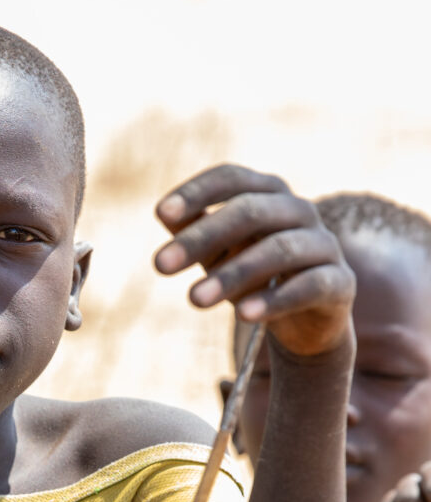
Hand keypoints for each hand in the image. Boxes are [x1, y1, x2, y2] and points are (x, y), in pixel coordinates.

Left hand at [154, 164, 354, 356]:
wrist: (306, 322)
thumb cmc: (255, 277)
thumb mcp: (219, 254)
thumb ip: (196, 233)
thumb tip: (166, 214)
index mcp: (268, 194)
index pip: (232, 178)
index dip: (197, 192)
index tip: (162, 214)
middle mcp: (299, 211)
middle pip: (251, 211)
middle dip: (202, 237)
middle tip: (160, 264)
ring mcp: (324, 244)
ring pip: (279, 250)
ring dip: (232, 274)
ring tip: (194, 298)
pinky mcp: (340, 283)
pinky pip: (309, 286)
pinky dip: (275, 301)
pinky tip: (243, 316)